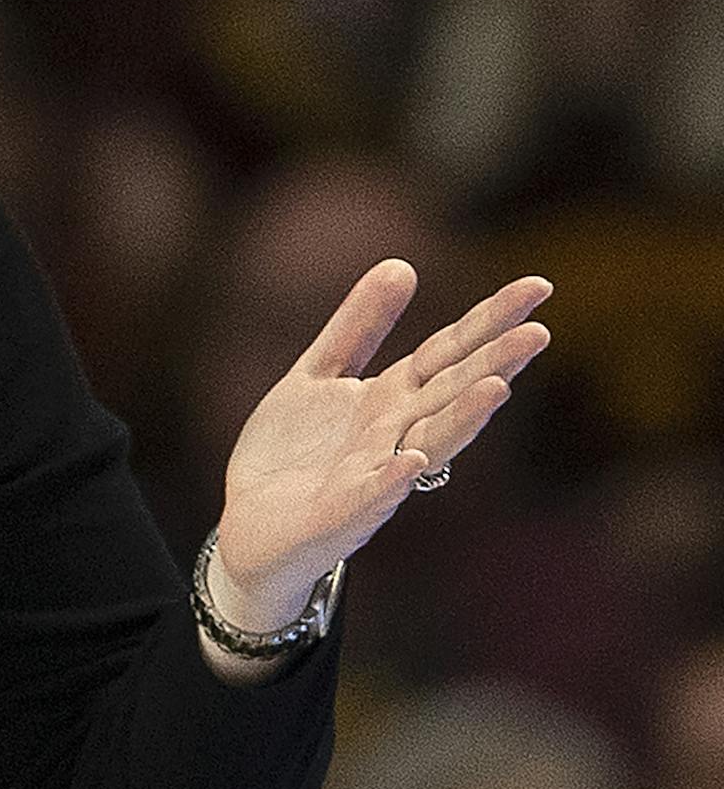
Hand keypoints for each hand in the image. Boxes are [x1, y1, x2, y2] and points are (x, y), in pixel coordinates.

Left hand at [211, 260, 550, 629]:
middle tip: (538, 332)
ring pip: (429, 442)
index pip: (448, 351)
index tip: (538, 286)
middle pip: (451, 392)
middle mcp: (395, 434)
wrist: (249, 524)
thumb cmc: (293, 454)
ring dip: (462, 418)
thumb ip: (357, 326)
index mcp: (390, 398)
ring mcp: (375, 475)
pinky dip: (393, 478)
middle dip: (494, 364)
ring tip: (496, 389)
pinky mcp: (344, 513)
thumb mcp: (318, 374)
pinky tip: (412, 458)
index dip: (489, 319)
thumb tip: (402, 264)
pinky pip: (373, 494)